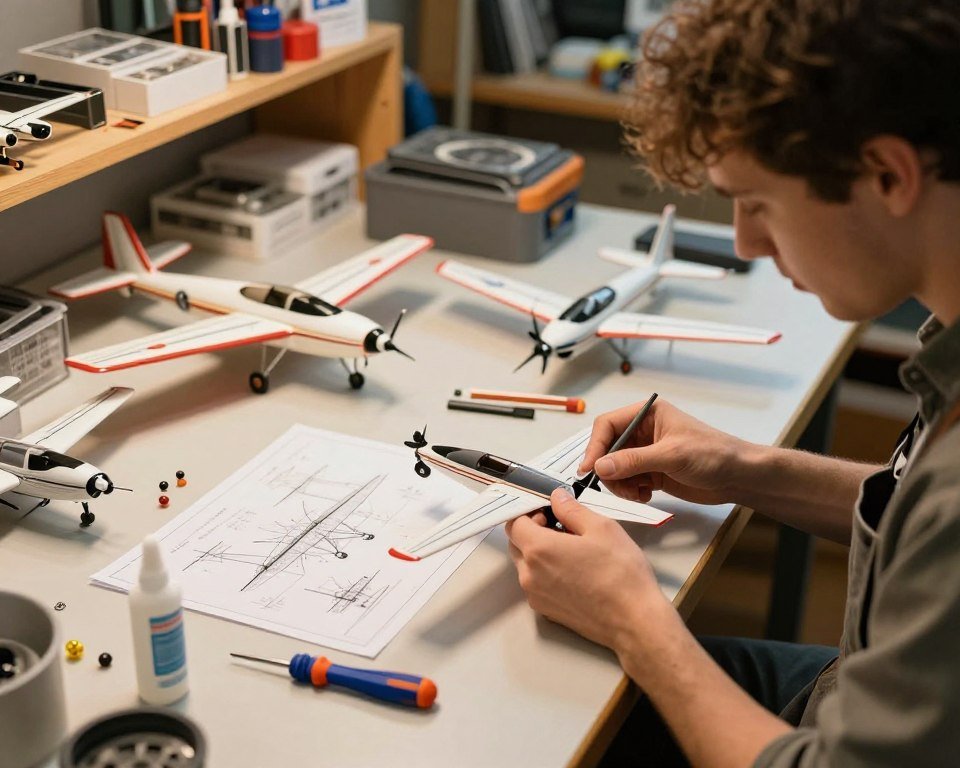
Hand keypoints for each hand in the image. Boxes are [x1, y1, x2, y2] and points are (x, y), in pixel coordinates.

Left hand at [505, 488, 667, 654]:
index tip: (549, 512)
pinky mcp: (545, 611)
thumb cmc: (621, 575)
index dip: (530, 512)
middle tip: (563, 528)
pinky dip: (546, 574)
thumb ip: (572, 509)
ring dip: (540, 553)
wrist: (634, 621)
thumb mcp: (601, 528)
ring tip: (572, 551)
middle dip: (533, 531)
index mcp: (539, 549)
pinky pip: (536, 584)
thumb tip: (557, 498)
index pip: (515, 523)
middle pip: (517, 544)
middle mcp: (530, 574)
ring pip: (525, 565)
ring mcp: (536, 595)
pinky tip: (574, 572)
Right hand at [580, 398, 751, 505]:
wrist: (738, 477)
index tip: (589, 469)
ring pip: (615, 468)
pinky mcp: (652, 472)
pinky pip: (627, 481)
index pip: (607, 425)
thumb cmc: (712, 454)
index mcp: (646, 414)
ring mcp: (646, 453)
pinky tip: (646, 496)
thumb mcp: (671, 455)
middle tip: (619, 487)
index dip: (595, 446)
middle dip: (609, 470)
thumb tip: (600, 466)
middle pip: (607, 449)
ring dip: (620, 484)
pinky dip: (630, 491)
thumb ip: (634, 461)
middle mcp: (642, 431)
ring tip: (638, 493)